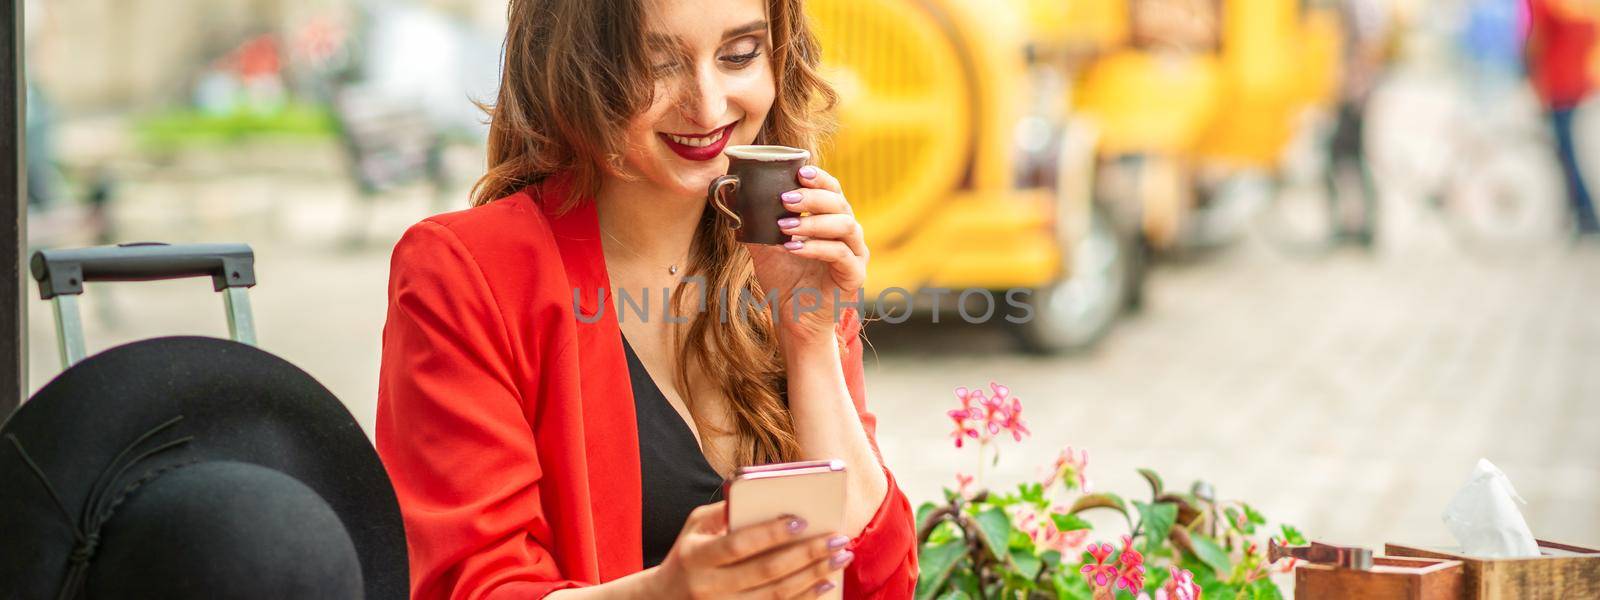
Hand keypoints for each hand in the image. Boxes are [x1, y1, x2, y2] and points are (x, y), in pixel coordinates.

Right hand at [652, 502, 853, 598]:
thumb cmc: (688, 553)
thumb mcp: (695, 527)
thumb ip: (725, 510)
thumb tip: (762, 493)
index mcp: (696, 557)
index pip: (738, 544)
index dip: (770, 534)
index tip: (801, 520)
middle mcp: (708, 586)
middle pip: (765, 571)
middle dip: (806, 554)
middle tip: (837, 539)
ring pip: (776, 595)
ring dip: (813, 576)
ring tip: (839, 557)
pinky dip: (804, 597)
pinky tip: (824, 583)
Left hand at [745, 165, 867, 340]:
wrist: (793, 319)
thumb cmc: (784, 281)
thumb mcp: (766, 247)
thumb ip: (757, 223)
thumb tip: (733, 199)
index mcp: (832, 221)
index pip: (833, 191)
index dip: (819, 178)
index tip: (800, 172)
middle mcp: (849, 234)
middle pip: (840, 204)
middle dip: (812, 197)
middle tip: (785, 199)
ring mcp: (856, 254)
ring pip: (844, 225)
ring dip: (812, 222)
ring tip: (784, 226)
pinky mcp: (855, 275)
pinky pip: (840, 254)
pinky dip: (816, 247)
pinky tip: (793, 247)